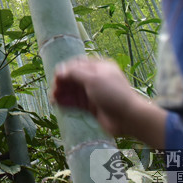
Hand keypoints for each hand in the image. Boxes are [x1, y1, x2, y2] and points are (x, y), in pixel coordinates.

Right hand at [52, 57, 166, 146]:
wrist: (130, 118)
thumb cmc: (114, 94)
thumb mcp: (93, 79)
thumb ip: (75, 73)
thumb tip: (59, 70)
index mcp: (98, 67)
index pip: (76, 64)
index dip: (65, 70)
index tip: (56, 78)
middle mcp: (95, 79)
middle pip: (73, 78)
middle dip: (62, 83)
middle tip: (53, 91)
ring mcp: (93, 93)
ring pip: (73, 91)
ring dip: (62, 93)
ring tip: (53, 99)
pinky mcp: (92, 107)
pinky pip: (75, 102)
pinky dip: (66, 102)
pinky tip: (58, 105)